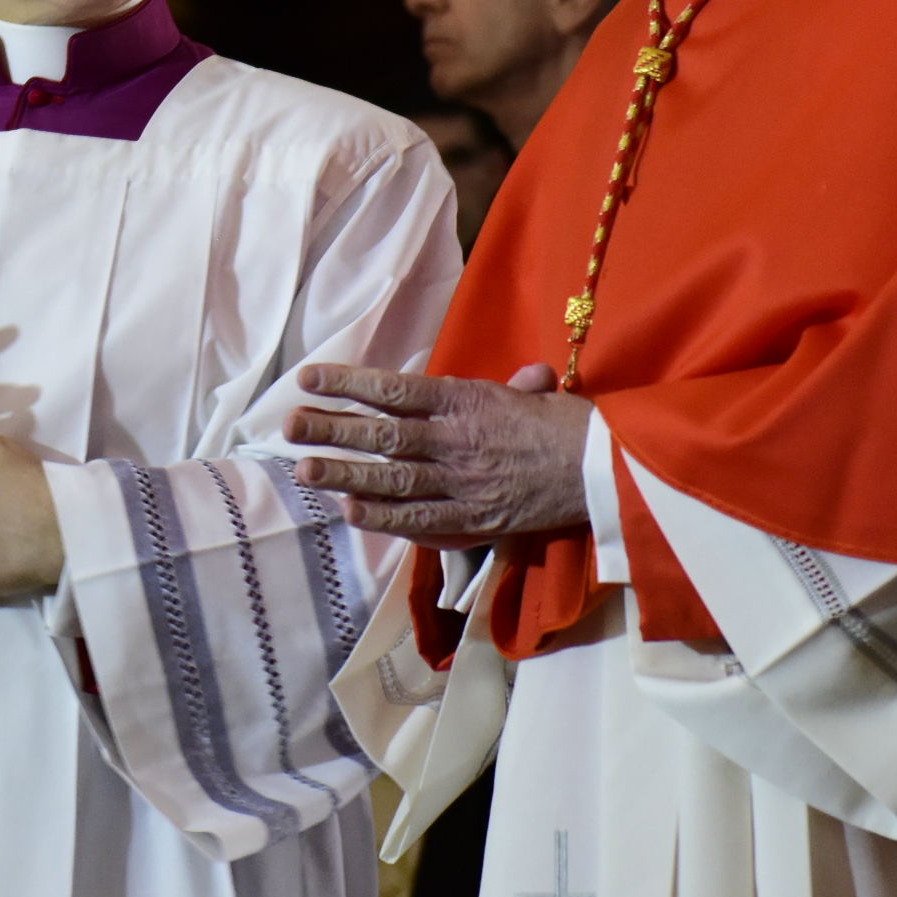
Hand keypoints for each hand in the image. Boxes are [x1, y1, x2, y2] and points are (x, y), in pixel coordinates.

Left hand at [285, 363, 591, 545]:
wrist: (609, 471)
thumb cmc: (574, 428)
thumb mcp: (541, 395)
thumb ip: (519, 386)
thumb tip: (525, 375)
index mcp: (467, 400)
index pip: (395, 389)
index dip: (348, 383)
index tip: (308, 378)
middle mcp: (457, 439)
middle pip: (382, 434)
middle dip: (331, 428)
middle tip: (288, 425)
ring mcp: (463, 482)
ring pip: (392, 478)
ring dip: (344, 473)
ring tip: (303, 469)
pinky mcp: (475, 519)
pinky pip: (420, 521)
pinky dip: (382, 518)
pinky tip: (349, 511)